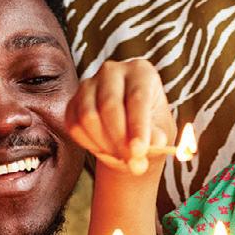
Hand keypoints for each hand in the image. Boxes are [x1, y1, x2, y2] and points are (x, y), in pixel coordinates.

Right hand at [66, 58, 176, 176]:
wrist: (128, 132)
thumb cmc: (150, 127)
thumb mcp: (161, 131)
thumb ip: (158, 136)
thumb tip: (153, 143)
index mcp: (141, 71)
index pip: (137, 98)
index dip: (138, 127)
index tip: (139, 151)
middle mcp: (113, 71)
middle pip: (109, 105)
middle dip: (119, 139)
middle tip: (131, 163)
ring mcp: (89, 84)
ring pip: (88, 116)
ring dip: (104, 144)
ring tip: (120, 156)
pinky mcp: (73, 101)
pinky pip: (74, 125)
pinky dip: (89, 144)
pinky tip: (104, 149)